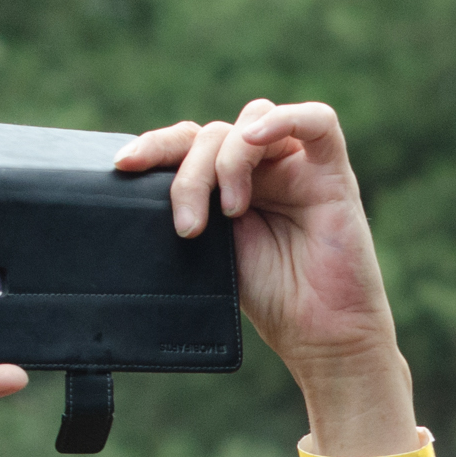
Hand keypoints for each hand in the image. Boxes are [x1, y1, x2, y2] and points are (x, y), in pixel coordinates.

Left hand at [114, 99, 400, 395]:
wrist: (319, 336)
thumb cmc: (271, 300)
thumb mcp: (209, 253)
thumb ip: (188, 215)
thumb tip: (138, 196)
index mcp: (228, 183)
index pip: (187, 143)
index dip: (154, 146)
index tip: (122, 165)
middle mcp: (262, 168)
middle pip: (213, 133)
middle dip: (190, 173)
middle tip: (189, 225)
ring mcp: (297, 166)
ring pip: (252, 120)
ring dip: (228, 159)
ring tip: (230, 212)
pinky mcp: (333, 173)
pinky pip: (317, 121)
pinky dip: (283, 119)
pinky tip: (254, 140)